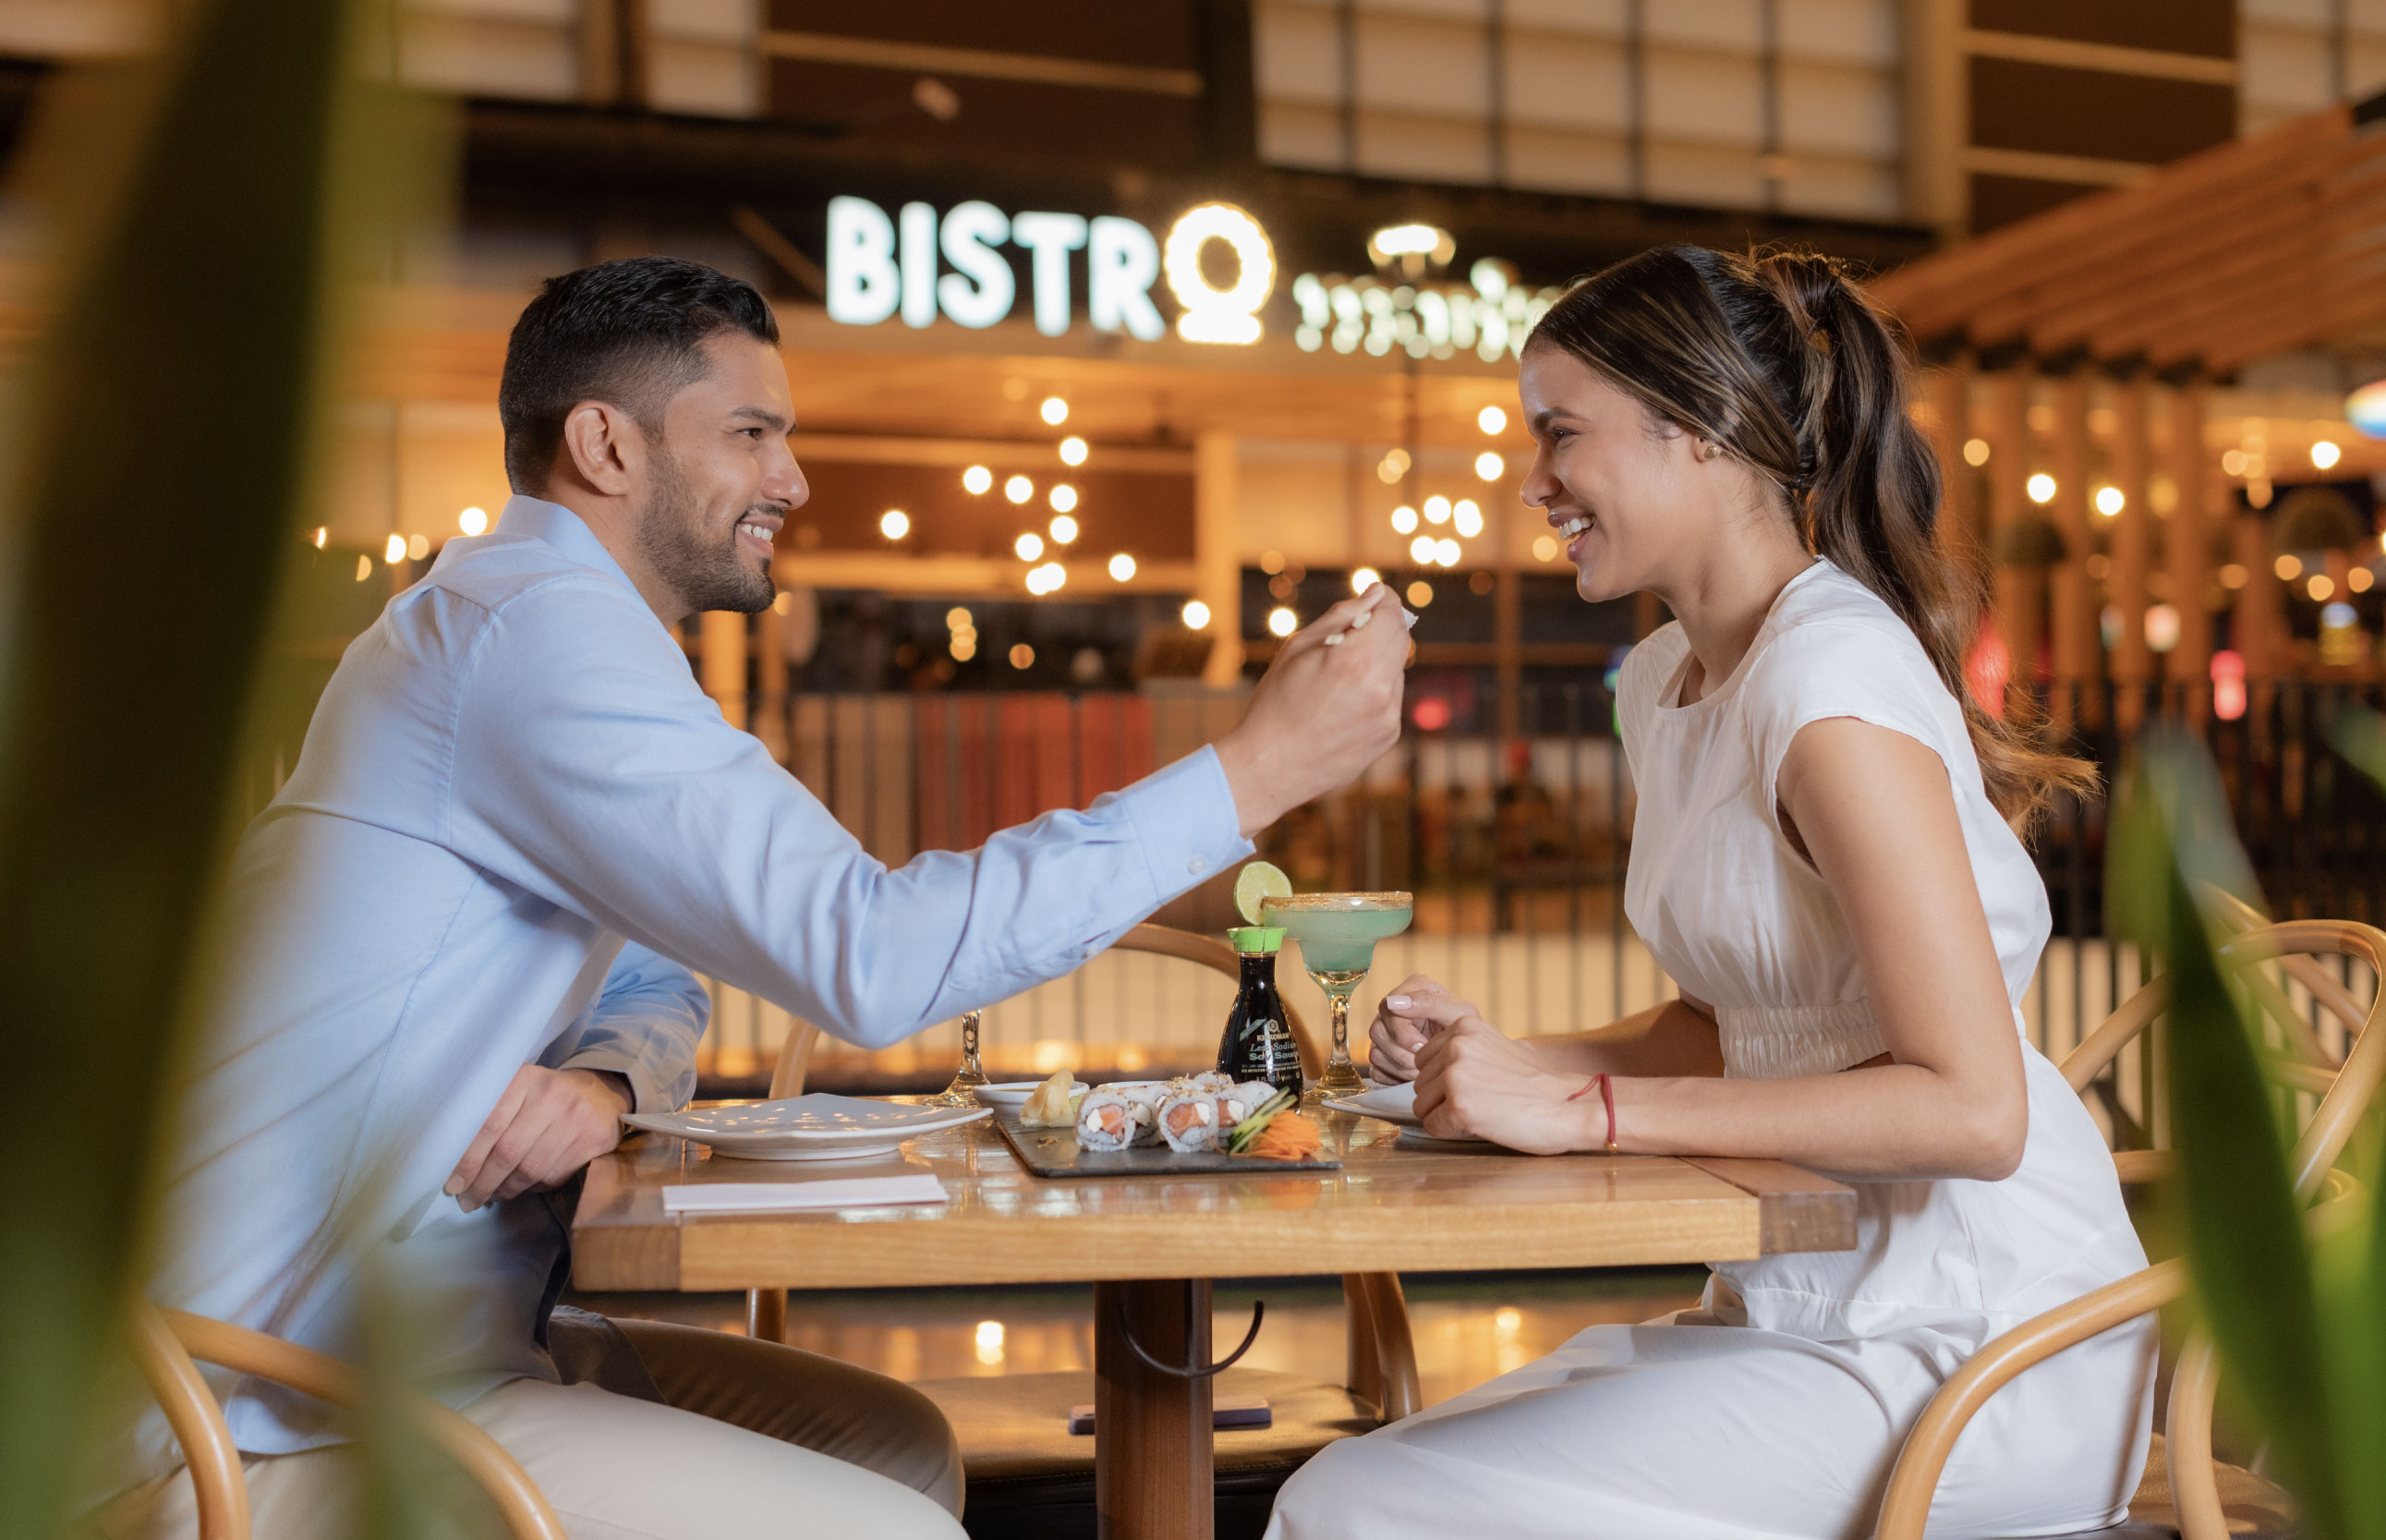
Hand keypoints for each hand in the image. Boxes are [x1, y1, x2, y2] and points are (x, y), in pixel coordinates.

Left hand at [445, 1065, 632, 1211]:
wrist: (603, 1094)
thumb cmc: (547, 1097)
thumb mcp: (520, 1091)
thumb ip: (491, 1114)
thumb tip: (458, 1164)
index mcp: (525, 1079)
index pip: (489, 1125)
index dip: (468, 1159)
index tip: (453, 1185)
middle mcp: (552, 1096)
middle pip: (508, 1152)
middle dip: (483, 1183)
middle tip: (468, 1201)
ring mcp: (576, 1119)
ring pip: (530, 1170)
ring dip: (506, 1190)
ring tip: (493, 1196)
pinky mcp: (594, 1141)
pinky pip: (553, 1177)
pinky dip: (533, 1188)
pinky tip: (523, 1187)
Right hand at [1213, 584, 1409, 835]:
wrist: (1269, 767)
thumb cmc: (1275, 703)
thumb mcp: (1298, 648)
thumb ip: (1342, 616)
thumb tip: (1375, 593)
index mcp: (1353, 661)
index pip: (1391, 615)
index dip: (1384, 600)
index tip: (1375, 597)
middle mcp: (1379, 688)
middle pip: (1401, 640)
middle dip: (1383, 628)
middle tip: (1354, 632)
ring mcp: (1388, 716)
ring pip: (1396, 670)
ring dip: (1377, 662)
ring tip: (1338, 679)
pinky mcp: (1389, 736)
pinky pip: (1390, 699)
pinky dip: (1374, 691)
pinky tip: (1342, 705)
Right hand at [1367, 973, 1463, 1081]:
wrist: (1469, 1060)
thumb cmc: (1468, 1034)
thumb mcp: (1461, 1014)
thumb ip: (1431, 1002)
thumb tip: (1393, 1001)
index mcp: (1413, 989)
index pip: (1388, 1008)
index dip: (1403, 1032)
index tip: (1422, 1045)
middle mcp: (1393, 1008)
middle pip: (1377, 1031)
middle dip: (1402, 1053)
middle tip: (1424, 1062)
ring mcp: (1384, 1032)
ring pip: (1375, 1053)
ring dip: (1401, 1067)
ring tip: (1423, 1068)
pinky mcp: (1381, 1055)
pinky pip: (1376, 1071)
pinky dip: (1395, 1078)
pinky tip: (1414, 1074)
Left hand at [1410, 1001, 1603, 1155]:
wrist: (1570, 1105)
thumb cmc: (1537, 1084)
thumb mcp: (1499, 1046)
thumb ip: (1466, 1047)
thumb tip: (1431, 1055)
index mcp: (1464, 1026)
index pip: (1424, 1060)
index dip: (1445, 1080)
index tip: (1477, 1085)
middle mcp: (1455, 1046)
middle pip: (1420, 1084)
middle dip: (1444, 1099)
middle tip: (1483, 1101)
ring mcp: (1455, 1076)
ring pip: (1423, 1106)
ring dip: (1447, 1116)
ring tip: (1483, 1112)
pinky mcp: (1458, 1106)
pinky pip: (1433, 1127)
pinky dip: (1452, 1132)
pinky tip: (1482, 1125)